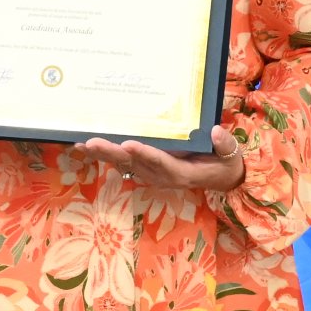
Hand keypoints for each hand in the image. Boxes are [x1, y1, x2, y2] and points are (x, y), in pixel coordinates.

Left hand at [78, 132, 245, 192]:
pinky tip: (86, 146)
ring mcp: (151, 173)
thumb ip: (225, 145)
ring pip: (123, 163)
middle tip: (91, 143)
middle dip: (111, 153)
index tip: (127, 144)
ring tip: (80, 144)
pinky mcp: (146, 169)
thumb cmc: (224, 163)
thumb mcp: (230, 155)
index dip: (143, 154)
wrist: (220, 179)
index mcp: (180, 172)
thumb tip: (216, 132)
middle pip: (133, 163)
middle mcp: (161, 175)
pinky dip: (105, 154)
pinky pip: (123, 162)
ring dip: (102, 154)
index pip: (160, 161)